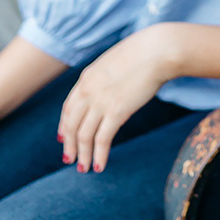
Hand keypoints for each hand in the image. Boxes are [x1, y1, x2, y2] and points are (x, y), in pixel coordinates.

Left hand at [58, 24, 177, 174]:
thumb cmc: (143, 54)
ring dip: (82, 154)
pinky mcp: (116, 111)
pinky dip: (99, 155)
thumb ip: (105, 78)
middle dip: (69, 144)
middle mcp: (88, 91)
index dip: (64, 125)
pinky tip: (100, 166)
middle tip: (69, 159)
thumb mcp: (114, 63)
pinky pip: (102, 139)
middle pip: (71, 124)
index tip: (62, 138)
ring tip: (83, 168)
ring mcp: (101, 102)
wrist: (157, 51)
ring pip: (83, 135)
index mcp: (86, 78)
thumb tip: (110, 88)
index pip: (68, 107)